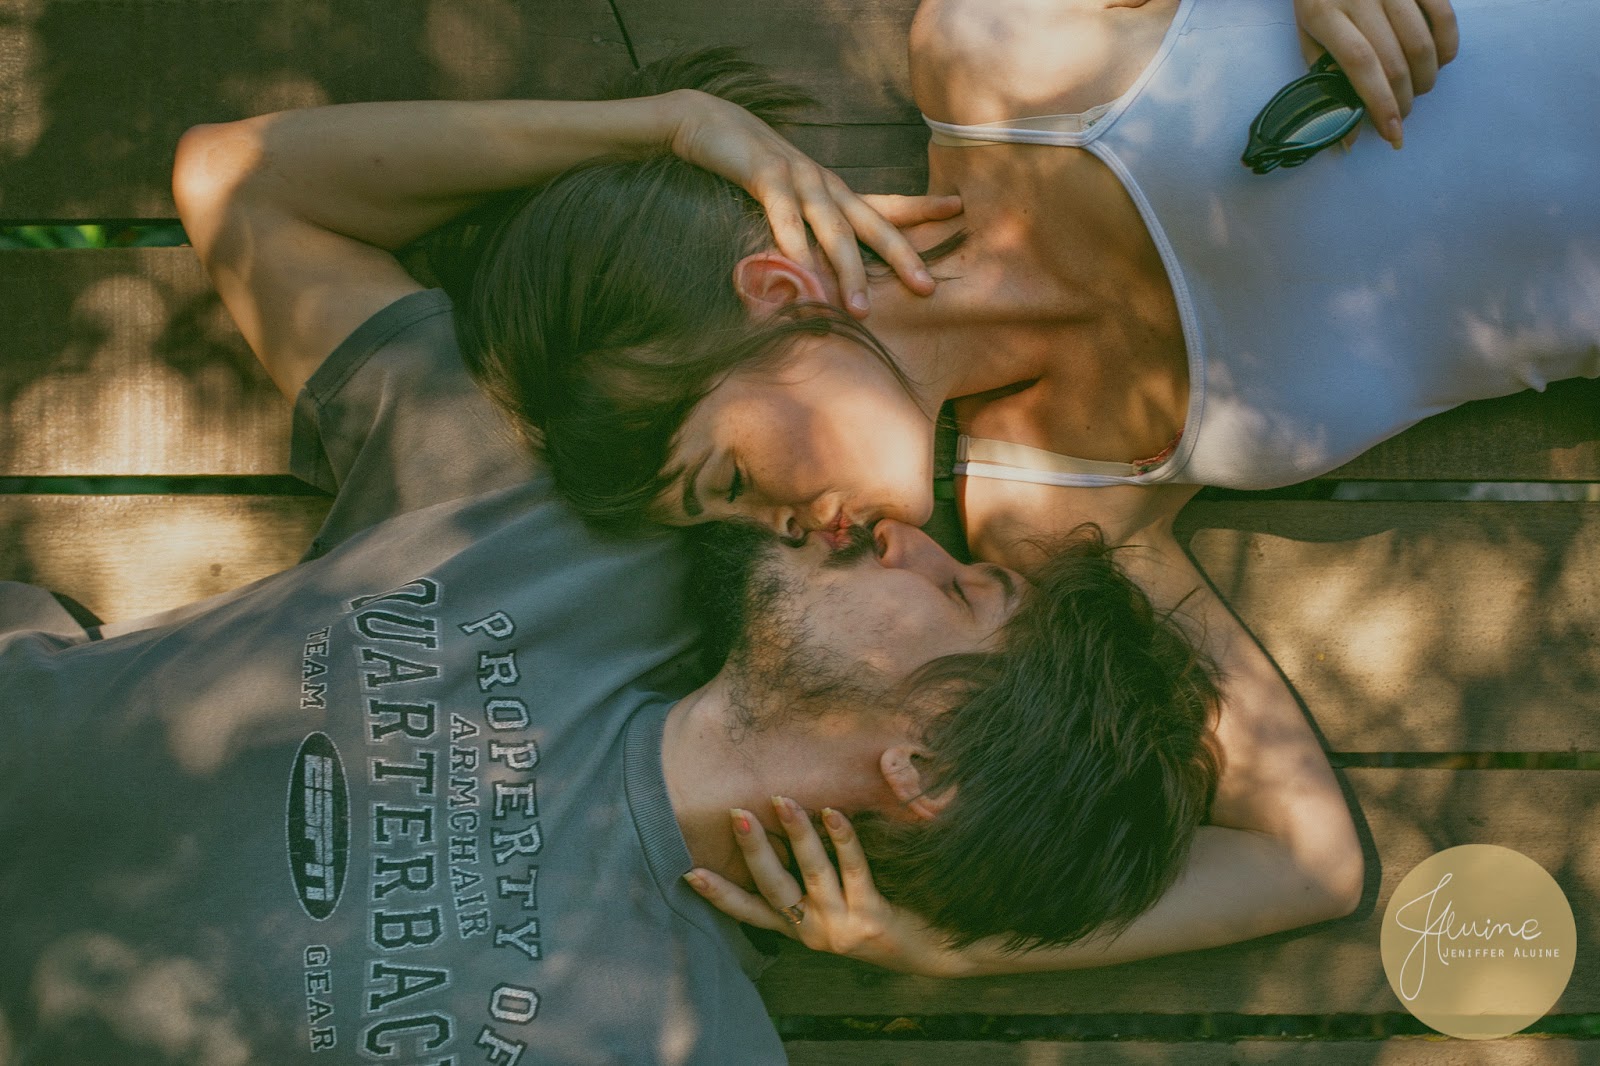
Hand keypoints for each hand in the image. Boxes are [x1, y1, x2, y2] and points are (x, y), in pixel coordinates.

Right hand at [663, 90, 961, 316]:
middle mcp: (823, 184)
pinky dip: (793, 240)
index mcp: (832, 192)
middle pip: (870, 223)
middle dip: (900, 255)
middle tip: (927, 287)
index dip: (920, 207)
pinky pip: (782, 211)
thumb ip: (801, 235)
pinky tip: (801, 267)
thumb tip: (816, 278)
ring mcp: (796, 178)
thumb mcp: (783, 200)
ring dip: (846, 269)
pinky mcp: (763, 173)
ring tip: (859, 309)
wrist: (704, 121)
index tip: (959, 209)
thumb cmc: (747, 167)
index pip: (883, 203)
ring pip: (831, 227)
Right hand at [685, 797, 968, 976]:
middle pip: (774, 889)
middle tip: (737, 814)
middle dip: (753, 851)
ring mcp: (842, 927)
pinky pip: (854, 871)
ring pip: (811, 875)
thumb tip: (784, 823)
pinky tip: (834, 812)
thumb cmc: (881, 918)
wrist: (935, 951)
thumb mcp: (838, 906)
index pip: (751, 913)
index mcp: (801, 930)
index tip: (690, 872)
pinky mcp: (871, 919)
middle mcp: (815, 933)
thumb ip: (812, 881)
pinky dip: (842, 839)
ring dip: (795, 835)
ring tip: (782, 800)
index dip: (721, 894)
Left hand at [1293, 0, 1459, 148]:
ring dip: (1425, 78)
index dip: (1380, 103)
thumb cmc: (1320, 3)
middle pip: (1394, 60)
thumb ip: (1326, 82)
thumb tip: (1349, 137)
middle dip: (1403, 100)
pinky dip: (1447, 46)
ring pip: (1421, 43)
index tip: (1392, 134)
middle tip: (1401, 116)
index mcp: (1325, 14)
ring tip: (1417, 90)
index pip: (1360, 65)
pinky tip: (1440, 61)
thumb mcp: (1309, 38)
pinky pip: (1444, 16)